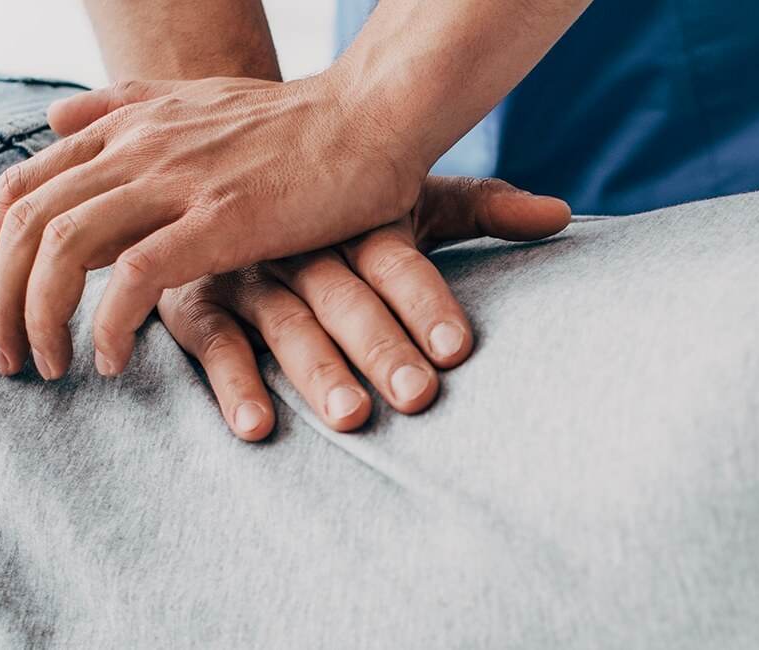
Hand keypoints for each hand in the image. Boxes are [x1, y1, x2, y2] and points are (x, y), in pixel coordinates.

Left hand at [0, 74, 430, 379]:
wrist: (373, 115)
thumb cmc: (293, 120)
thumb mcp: (191, 97)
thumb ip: (118, 107)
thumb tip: (51, 118)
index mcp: (124, 127)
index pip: (17, 189)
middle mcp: (136, 148)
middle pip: (23, 224)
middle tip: (2, 357)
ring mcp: (177, 181)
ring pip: (62, 249)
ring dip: (38, 318)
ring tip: (48, 367)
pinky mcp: (222, 219)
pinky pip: (134, 277)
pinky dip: (108, 324)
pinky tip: (112, 361)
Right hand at [161, 176, 570, 440]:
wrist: (218, 166)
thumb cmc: (333, 204)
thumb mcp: (404, 200)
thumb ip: (481, 209)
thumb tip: (563, 215)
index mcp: (350, 216)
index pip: (394, 257)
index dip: (425, 299)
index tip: (457, 348)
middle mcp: (298, 240)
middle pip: (343, 294)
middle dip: (380, 345)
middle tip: (417, 396)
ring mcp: (245, 270)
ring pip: (285, 322)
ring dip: (316, 370)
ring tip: (352, 416)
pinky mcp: (194, 302)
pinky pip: (213, 343)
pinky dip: (232, 383)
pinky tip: (256, 425)